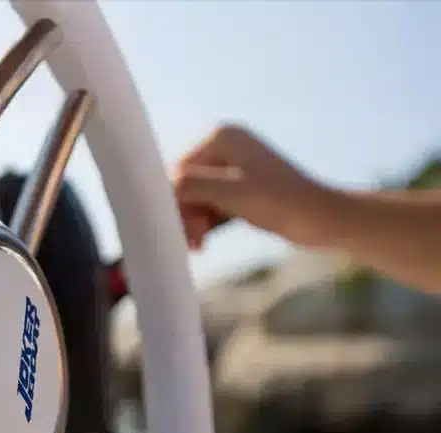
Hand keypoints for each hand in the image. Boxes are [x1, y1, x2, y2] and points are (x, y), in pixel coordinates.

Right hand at [173, 124, 332, 249]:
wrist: (323, 220)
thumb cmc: (281, 203)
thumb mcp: (230, 194)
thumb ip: (190, 186)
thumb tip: (158, 186)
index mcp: (221, 137)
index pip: (177, 171)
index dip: (174, 204)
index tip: (184, 233)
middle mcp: (224, 146)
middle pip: (183, 185)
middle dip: (184, 215)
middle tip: (195, 244)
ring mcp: (232, 167)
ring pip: (193, 199)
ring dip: (192, 223)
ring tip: (200, 246)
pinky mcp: (239, 189)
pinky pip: (207, 206)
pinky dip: (204, 224)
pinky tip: (205, 240)